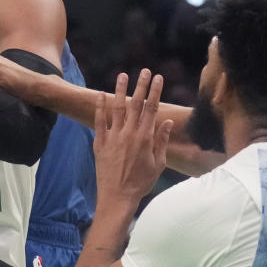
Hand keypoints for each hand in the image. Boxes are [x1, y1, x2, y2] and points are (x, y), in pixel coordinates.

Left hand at [94, 69, 171, 204]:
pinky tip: (101, 94)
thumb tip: (167, 121)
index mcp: (145, 138)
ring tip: (122, 75)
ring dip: (120, 90)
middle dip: (141, 85)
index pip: (152, 109)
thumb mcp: (158, 164)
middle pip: (136, 104)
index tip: (158, 78)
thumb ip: (162, 141)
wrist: (118, 196)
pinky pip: (99, 121)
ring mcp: (113, 137)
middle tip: (144, 70)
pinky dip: (100, 107)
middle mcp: (129, 134)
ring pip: (117, 108)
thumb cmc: (141, 183)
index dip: (155, 91)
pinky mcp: (100, 142)